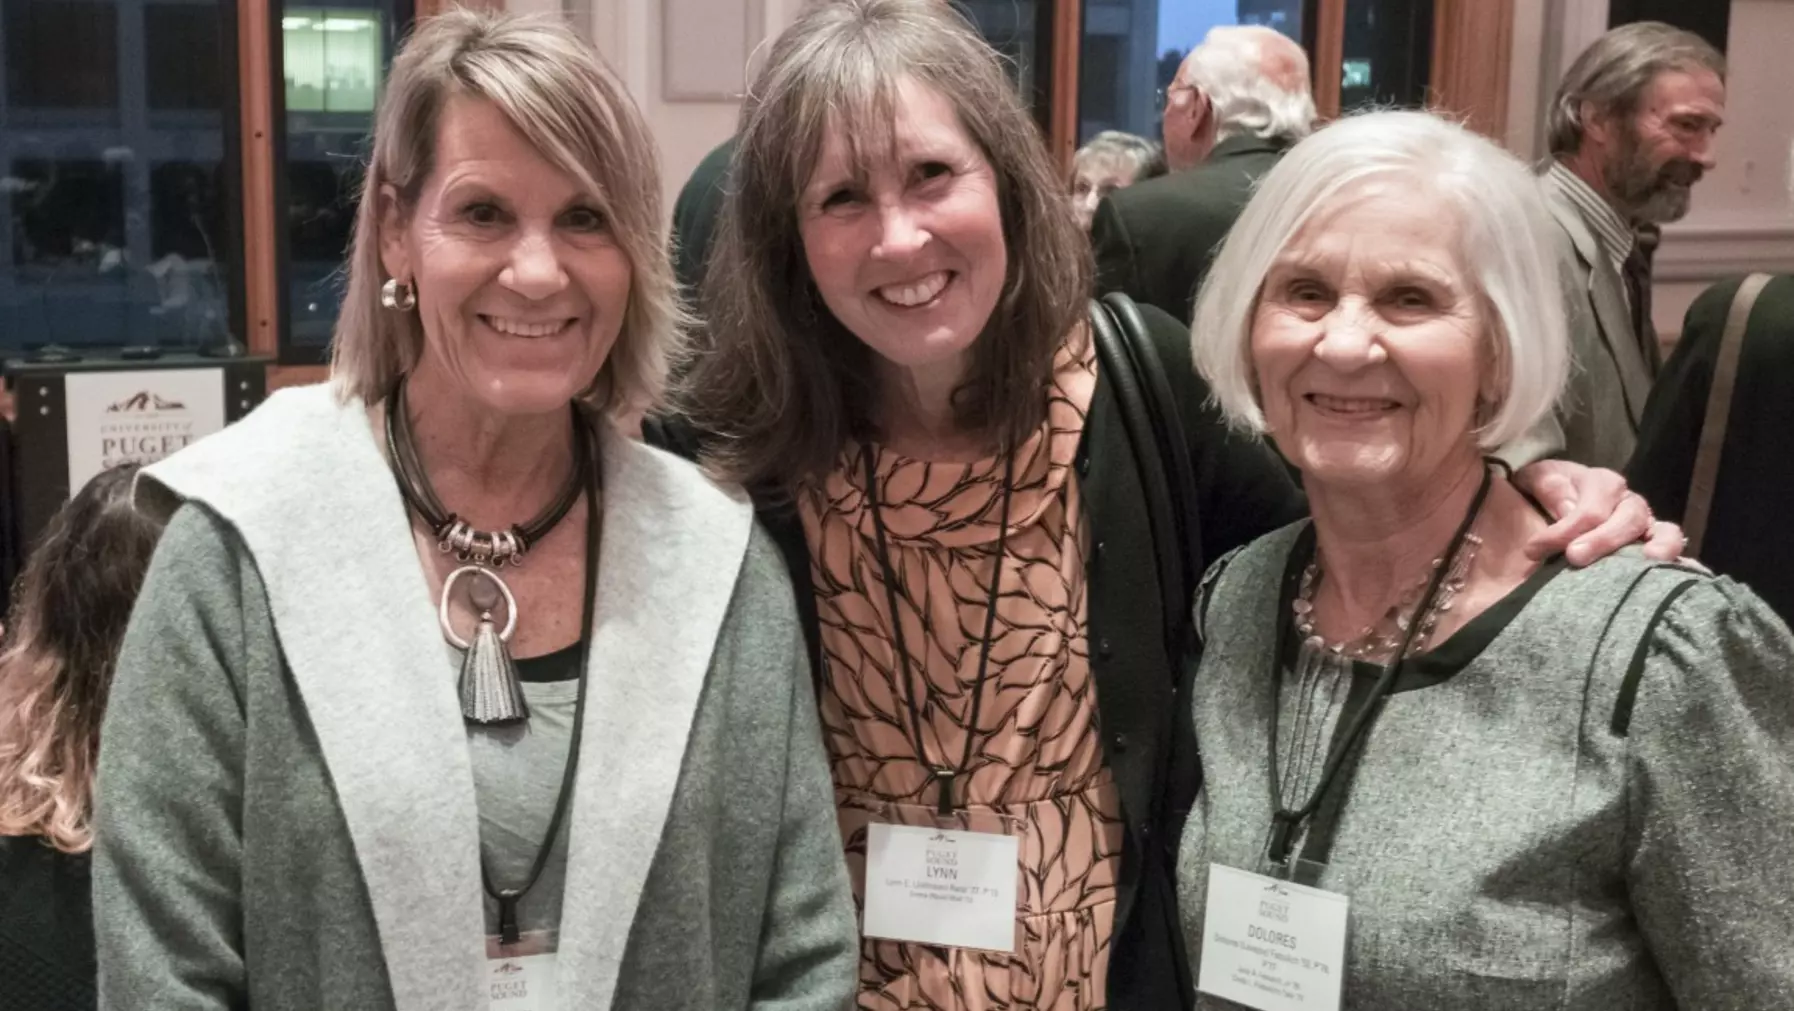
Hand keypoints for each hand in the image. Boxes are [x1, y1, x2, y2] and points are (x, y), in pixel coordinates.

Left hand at [1513, 459, 1685, 566]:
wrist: (1557, 496)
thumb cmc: (1548, 491)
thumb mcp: (1538, 479)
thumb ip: (1550, 488)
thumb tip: (1570, 509)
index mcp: (1602, 483)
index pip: (1590, 509)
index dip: (1563, 530)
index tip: (1533, 550)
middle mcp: (1629, 502)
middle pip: (1628, 519)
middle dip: (1602, 540)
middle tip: (1575, 558)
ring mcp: (1646, 524)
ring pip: (1663, 531)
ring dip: (1660, 545)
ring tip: (1651, 560)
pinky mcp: (1653, 545)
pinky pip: (1672, 550)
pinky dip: (1676, 561)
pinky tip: (1669, 577)